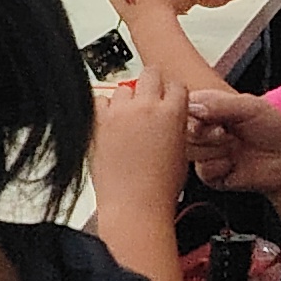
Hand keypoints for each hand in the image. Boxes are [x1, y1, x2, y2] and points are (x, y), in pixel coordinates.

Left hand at [88, 66, 191, 226]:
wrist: (134, 206)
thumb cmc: (159, 189)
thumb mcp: (182, 153)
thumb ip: (175, 126)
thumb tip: (168, 118)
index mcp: (173, 113)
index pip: (176, 84)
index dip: (171, 93)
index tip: (166, 98)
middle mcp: (146, 107)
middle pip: (150, 73)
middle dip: (151, 84)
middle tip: (147, 100)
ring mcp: (120, 113)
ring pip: (123, 88)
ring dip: (126, 100)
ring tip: (126, 122)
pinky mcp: (97, 122)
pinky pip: (99, 101)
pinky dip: (103, 110)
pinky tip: (109, 125)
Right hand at [184, 86, 280, 219]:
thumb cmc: (274, 130)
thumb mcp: (249, 107)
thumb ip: (218, 104)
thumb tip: (192, 107)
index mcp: (211, 109)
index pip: (184, 105)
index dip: (191, 111)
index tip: (206, 115)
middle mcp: (205, 130)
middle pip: (182, 129)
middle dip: (205, 132)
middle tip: (226, 133)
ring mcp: (206, 152)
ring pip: (189, 150)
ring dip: (213, 149)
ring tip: (233, 147)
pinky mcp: (210, 175)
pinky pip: (202, 170)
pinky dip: (219, 166)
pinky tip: (233, 164)